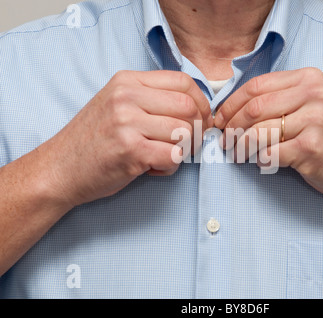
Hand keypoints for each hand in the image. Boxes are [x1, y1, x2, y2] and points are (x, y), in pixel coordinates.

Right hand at [44, 70, 212, 207]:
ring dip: (183, 150)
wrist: (59, 169)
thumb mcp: (117, 104)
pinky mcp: (130, 151)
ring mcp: (127, 123)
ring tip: (164, 156)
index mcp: (127, 81)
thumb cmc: (94, 140)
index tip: (202, 119)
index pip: (183, 81)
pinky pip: (174, 156)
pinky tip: (153, 168)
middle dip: (198, 129)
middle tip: (190, 143)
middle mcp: (127, 97)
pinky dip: (171, 167)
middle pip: (188, 107)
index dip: (201, 102)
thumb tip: (197, 108)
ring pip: (184, 132)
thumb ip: (151, 99)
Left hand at [214, 68, 322, 200]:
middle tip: (224, 138)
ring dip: (240, 145)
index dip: (231, 103)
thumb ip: (283, 100)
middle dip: (231, 125)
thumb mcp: (315, 104)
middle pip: (254, 108)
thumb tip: (237, 110)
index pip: (256, 86)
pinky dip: (257, 159)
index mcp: (309, 79)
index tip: (220, 118)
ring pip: (258, 131)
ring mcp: (314, 121)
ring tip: (236, 152)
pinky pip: (269, 153)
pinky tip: (258, 161)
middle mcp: (313, 95)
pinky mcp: (311, 148)